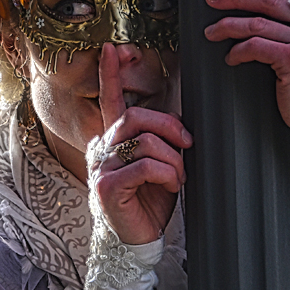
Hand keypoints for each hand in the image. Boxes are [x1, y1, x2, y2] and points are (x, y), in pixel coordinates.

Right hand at [88, 43, 190, 244]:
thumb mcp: (159, 166)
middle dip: (170, 126)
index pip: (110, 100)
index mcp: (113, 141)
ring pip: (146, 141)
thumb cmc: (149, 203)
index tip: (112, 48)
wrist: (139, 241)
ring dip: (174, 158)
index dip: (111, 73)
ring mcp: (101, 168)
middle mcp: (102, 150)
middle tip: (188, 144)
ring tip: (179, 176)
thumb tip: (177, 126)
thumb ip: (160, 142)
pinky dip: (169, 174)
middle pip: (136, 116)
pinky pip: (146, 165)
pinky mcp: (108, 187)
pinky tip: (172, 186)